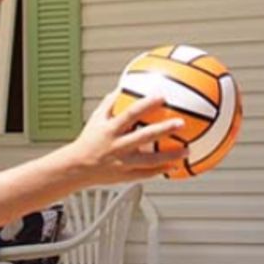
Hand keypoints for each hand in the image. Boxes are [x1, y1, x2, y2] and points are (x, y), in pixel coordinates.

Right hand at [64, 90, 187, 183]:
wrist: (76, 168)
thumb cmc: (89, 140)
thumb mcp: (96, 119)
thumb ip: (110, 103)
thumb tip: (123, 86)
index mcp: (111, 130)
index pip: (130, 114)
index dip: (146, 105)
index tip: (162, 97)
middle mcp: (118, 146)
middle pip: (144, 137)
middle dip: (164, 129)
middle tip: (182, 123)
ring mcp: (123, 163)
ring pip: (150, 160)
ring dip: (170, 155)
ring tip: (187, 151)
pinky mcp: (126, 176)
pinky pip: (147, 174)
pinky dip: (162, 170)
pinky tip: (176, 165)